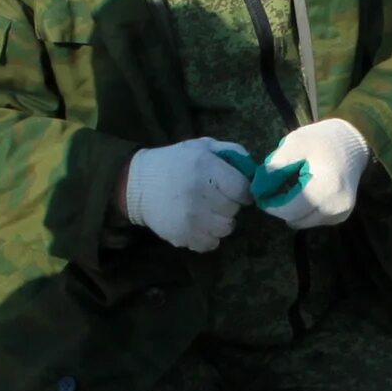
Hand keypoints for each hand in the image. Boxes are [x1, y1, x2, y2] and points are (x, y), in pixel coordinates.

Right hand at [120, 138, 250, 252]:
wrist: (137, 184)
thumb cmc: (174, 163)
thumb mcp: (201, 147)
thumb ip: (230, 153)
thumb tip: (254, 170)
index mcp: (206, 168)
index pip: (243, 190)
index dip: (242, 191)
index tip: (234, 190)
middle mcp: (200, 194)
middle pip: (234, 210)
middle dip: (228, 204)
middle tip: (214, 198)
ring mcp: (191, 218)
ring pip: (226, 229)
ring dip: (220, 222)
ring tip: (207, 212)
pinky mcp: (183, 236)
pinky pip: (211, 244)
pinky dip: (208, 237)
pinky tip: (198, 225)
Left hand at [258, 117, 369, 228]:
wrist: (354, 140)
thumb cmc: (322, 140)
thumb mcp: (294, 145)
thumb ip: (274, 167)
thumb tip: (257, 190)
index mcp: (326, 188)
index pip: (289, 209)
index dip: (270, 204)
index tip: (260, 192)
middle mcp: (336, 207)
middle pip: (294, 219)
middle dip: (280, 207)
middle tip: (274, 188)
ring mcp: (341, 214)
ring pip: (302, 222)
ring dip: (292, 209)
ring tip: (292, 187)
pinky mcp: (341, 216)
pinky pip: (313, 220)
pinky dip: (304, 210)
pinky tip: (307, 192)